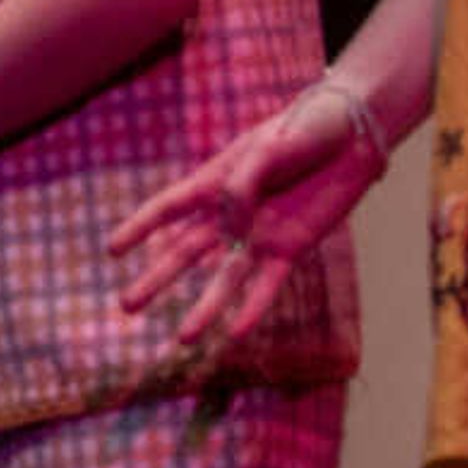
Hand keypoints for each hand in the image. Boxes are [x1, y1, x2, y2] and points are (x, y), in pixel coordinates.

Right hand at [107, 87, 385, 351]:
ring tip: (182, 339)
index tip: (111, 250)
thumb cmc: (306, 128)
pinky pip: (268, 284)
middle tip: (127, 306)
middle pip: (184, 253)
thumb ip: (243, 186)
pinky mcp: (292, 248)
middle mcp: (230, 214)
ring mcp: (259, 234)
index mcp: (215, 180)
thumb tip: (228, 227)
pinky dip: (252, 308)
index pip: (167, 208)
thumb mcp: (269, 148)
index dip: (139, 227)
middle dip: (156, 279)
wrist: (355, 134)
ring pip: (223, 278)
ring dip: (203, 308)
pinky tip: (234, 332)